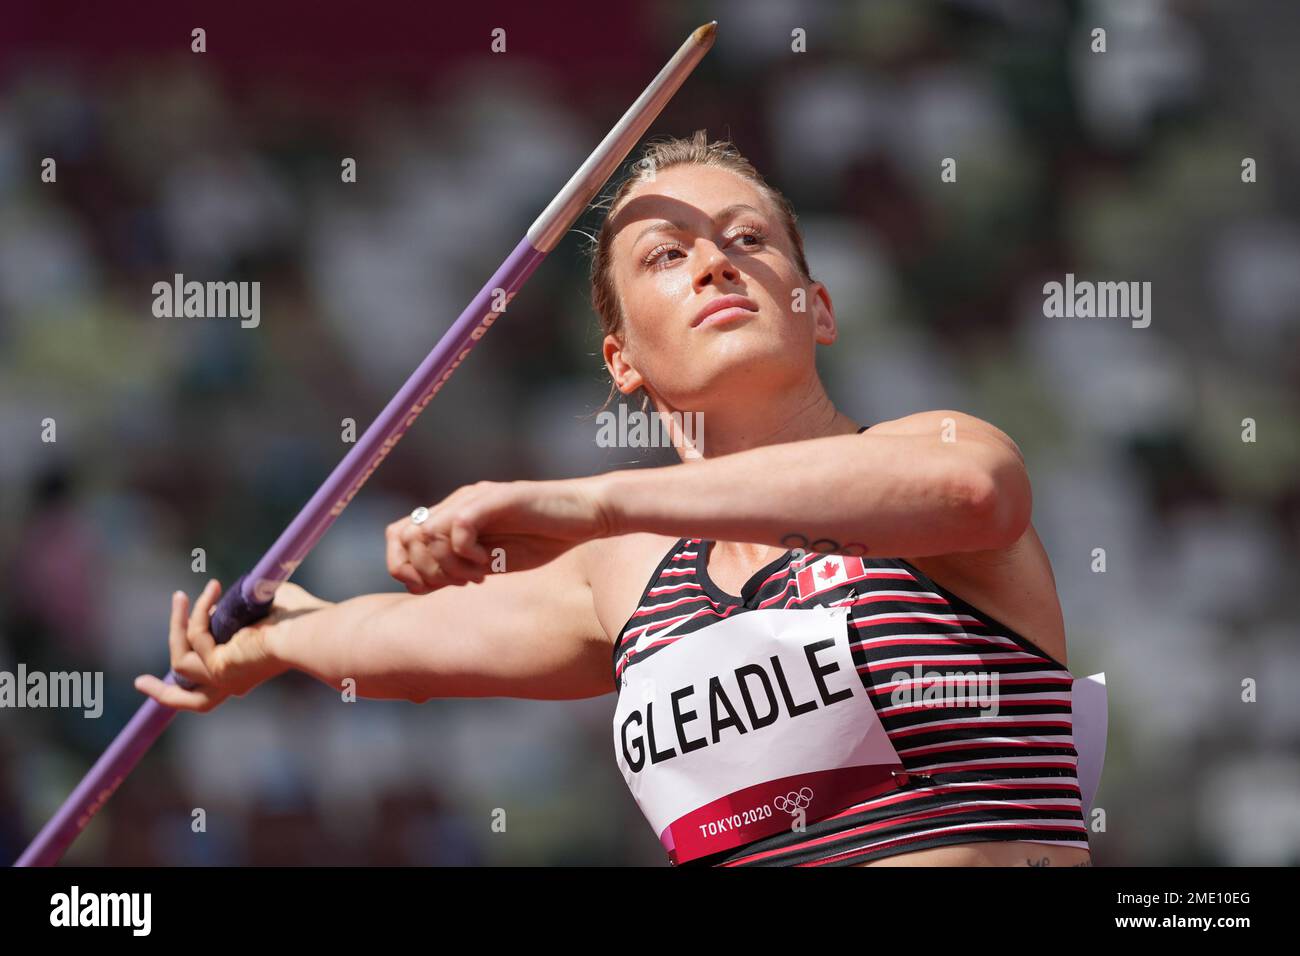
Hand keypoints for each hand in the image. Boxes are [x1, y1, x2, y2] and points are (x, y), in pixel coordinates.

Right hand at [133, 579, 324, 711]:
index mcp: (243, 673)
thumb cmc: (298, 618)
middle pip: (184, 699)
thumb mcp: (260, 609)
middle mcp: (231, 682)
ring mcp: (223, 678)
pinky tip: (212, 590)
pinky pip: (196, 636)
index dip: (179, 689)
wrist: (309, 631)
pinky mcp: (218, 667)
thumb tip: (221, 599)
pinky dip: (199, 612)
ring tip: (181, 595)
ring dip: (178, 624)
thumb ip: (237, 607)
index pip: (206, 691)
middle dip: (160, 692)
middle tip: (139, 682)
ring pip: (180, 660)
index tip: (153, 682)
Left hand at [385, 478, 609, 593]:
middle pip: (407, 535)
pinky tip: (489, 564)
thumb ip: (459, 566)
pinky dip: (466, 553)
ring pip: (428, 532)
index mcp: (453, 515)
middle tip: (460, 583)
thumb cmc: (546, 538)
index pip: (399, 533)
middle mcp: (458, 502)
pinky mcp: (495, 499)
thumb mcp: (494, 560)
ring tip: (477, 575)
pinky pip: (458, 527)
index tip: (430, 588)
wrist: (587, 515)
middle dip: (426, 571)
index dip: (403, 566)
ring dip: (447, 565)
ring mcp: (475, 497)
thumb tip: (422, 585)